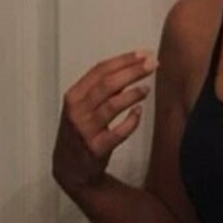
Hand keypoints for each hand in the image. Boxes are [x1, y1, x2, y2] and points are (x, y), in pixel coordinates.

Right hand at [53, 49, 154, 196]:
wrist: (69, 168)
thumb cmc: (80, 132)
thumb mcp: (81, 107)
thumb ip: (100, 89)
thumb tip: (130, 67)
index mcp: (73, 96)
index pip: (100, 70)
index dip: (124, 60)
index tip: (144, 53)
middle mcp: (77, 111)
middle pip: (107, 84)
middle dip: (132, 71)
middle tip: (153, 64)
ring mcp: (85, 130)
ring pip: (112, 105)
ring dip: (132, 94)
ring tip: (147, 88)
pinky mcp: (96, 149)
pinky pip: (117, 133)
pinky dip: (131, 121)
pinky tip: (139, 113)